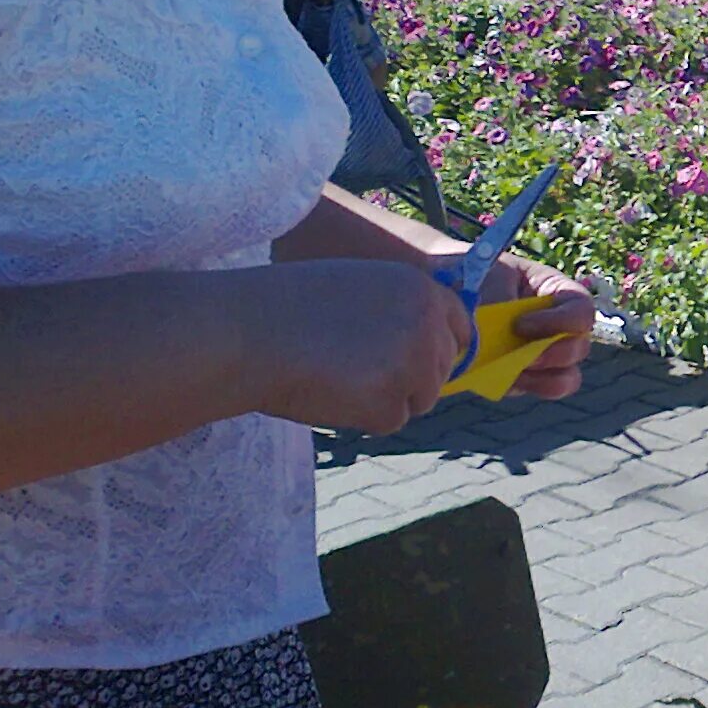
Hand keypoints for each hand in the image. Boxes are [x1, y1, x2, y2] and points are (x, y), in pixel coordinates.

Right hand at [246, 261, 471, 434]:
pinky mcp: (391, 405)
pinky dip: (362, 417)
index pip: (460, 326)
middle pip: (443, 368)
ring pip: (420, 399)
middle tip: (362, 372)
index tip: (420, 359)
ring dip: (387, 397)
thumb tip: (426, 340)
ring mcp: (414, 366)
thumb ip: (399, 309)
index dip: (440, 346)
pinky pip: (389, 421)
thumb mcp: (360, 286)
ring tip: (338, 376)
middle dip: (412, 376)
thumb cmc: (289, 306)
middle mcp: (428, 325)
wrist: (248, 333)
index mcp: (421, 290)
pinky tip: (329, 393)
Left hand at [472, 250, 594, 398]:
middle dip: (555, 354)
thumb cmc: (471, 275)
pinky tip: (499, 377)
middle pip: (580, 347)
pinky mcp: (526, 374)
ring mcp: (544, 353)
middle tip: (524, 357)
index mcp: (555, 292)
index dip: (562, 322)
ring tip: (514, 372)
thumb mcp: (488, 278)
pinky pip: (539, 388)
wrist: (445, 292)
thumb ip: (502, 303)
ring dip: (545, 379)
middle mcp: (558, 325)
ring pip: (567, 377)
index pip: (581, 309)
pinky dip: (524, 386)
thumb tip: (503, 337)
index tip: (521, 325)